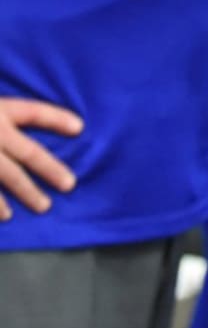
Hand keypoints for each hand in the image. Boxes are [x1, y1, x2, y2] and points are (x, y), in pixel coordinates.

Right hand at [0, 98, 82, 219]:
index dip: (57, 120)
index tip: (80, 128)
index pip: (34, 113)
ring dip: (27, 192)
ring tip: (45, 206)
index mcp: (0, 110)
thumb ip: (6, 112)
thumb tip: (26, 124)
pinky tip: (6, 216)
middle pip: (28, 152)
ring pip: (7, 175)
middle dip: (50, 169)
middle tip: (70, 185)